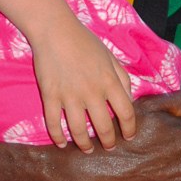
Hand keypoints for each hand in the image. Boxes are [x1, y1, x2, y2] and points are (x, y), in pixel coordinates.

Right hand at [31, 15, 137, 151]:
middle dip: (108, 141)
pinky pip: (53, 123)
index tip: (129, 136)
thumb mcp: (111, 57)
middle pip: (104, 127)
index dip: (130, 128)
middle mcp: (92, 92)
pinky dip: (58, 137)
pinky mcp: (50, 96)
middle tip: (108, 147)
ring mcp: (70, 96)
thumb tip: (129, 101)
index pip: (126, 113)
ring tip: (87, 150)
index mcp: (110, 82)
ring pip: (78, 130)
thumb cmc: (85, 42)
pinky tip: (62, 144)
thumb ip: (122, 79)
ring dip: (84, 144)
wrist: (55, 30)